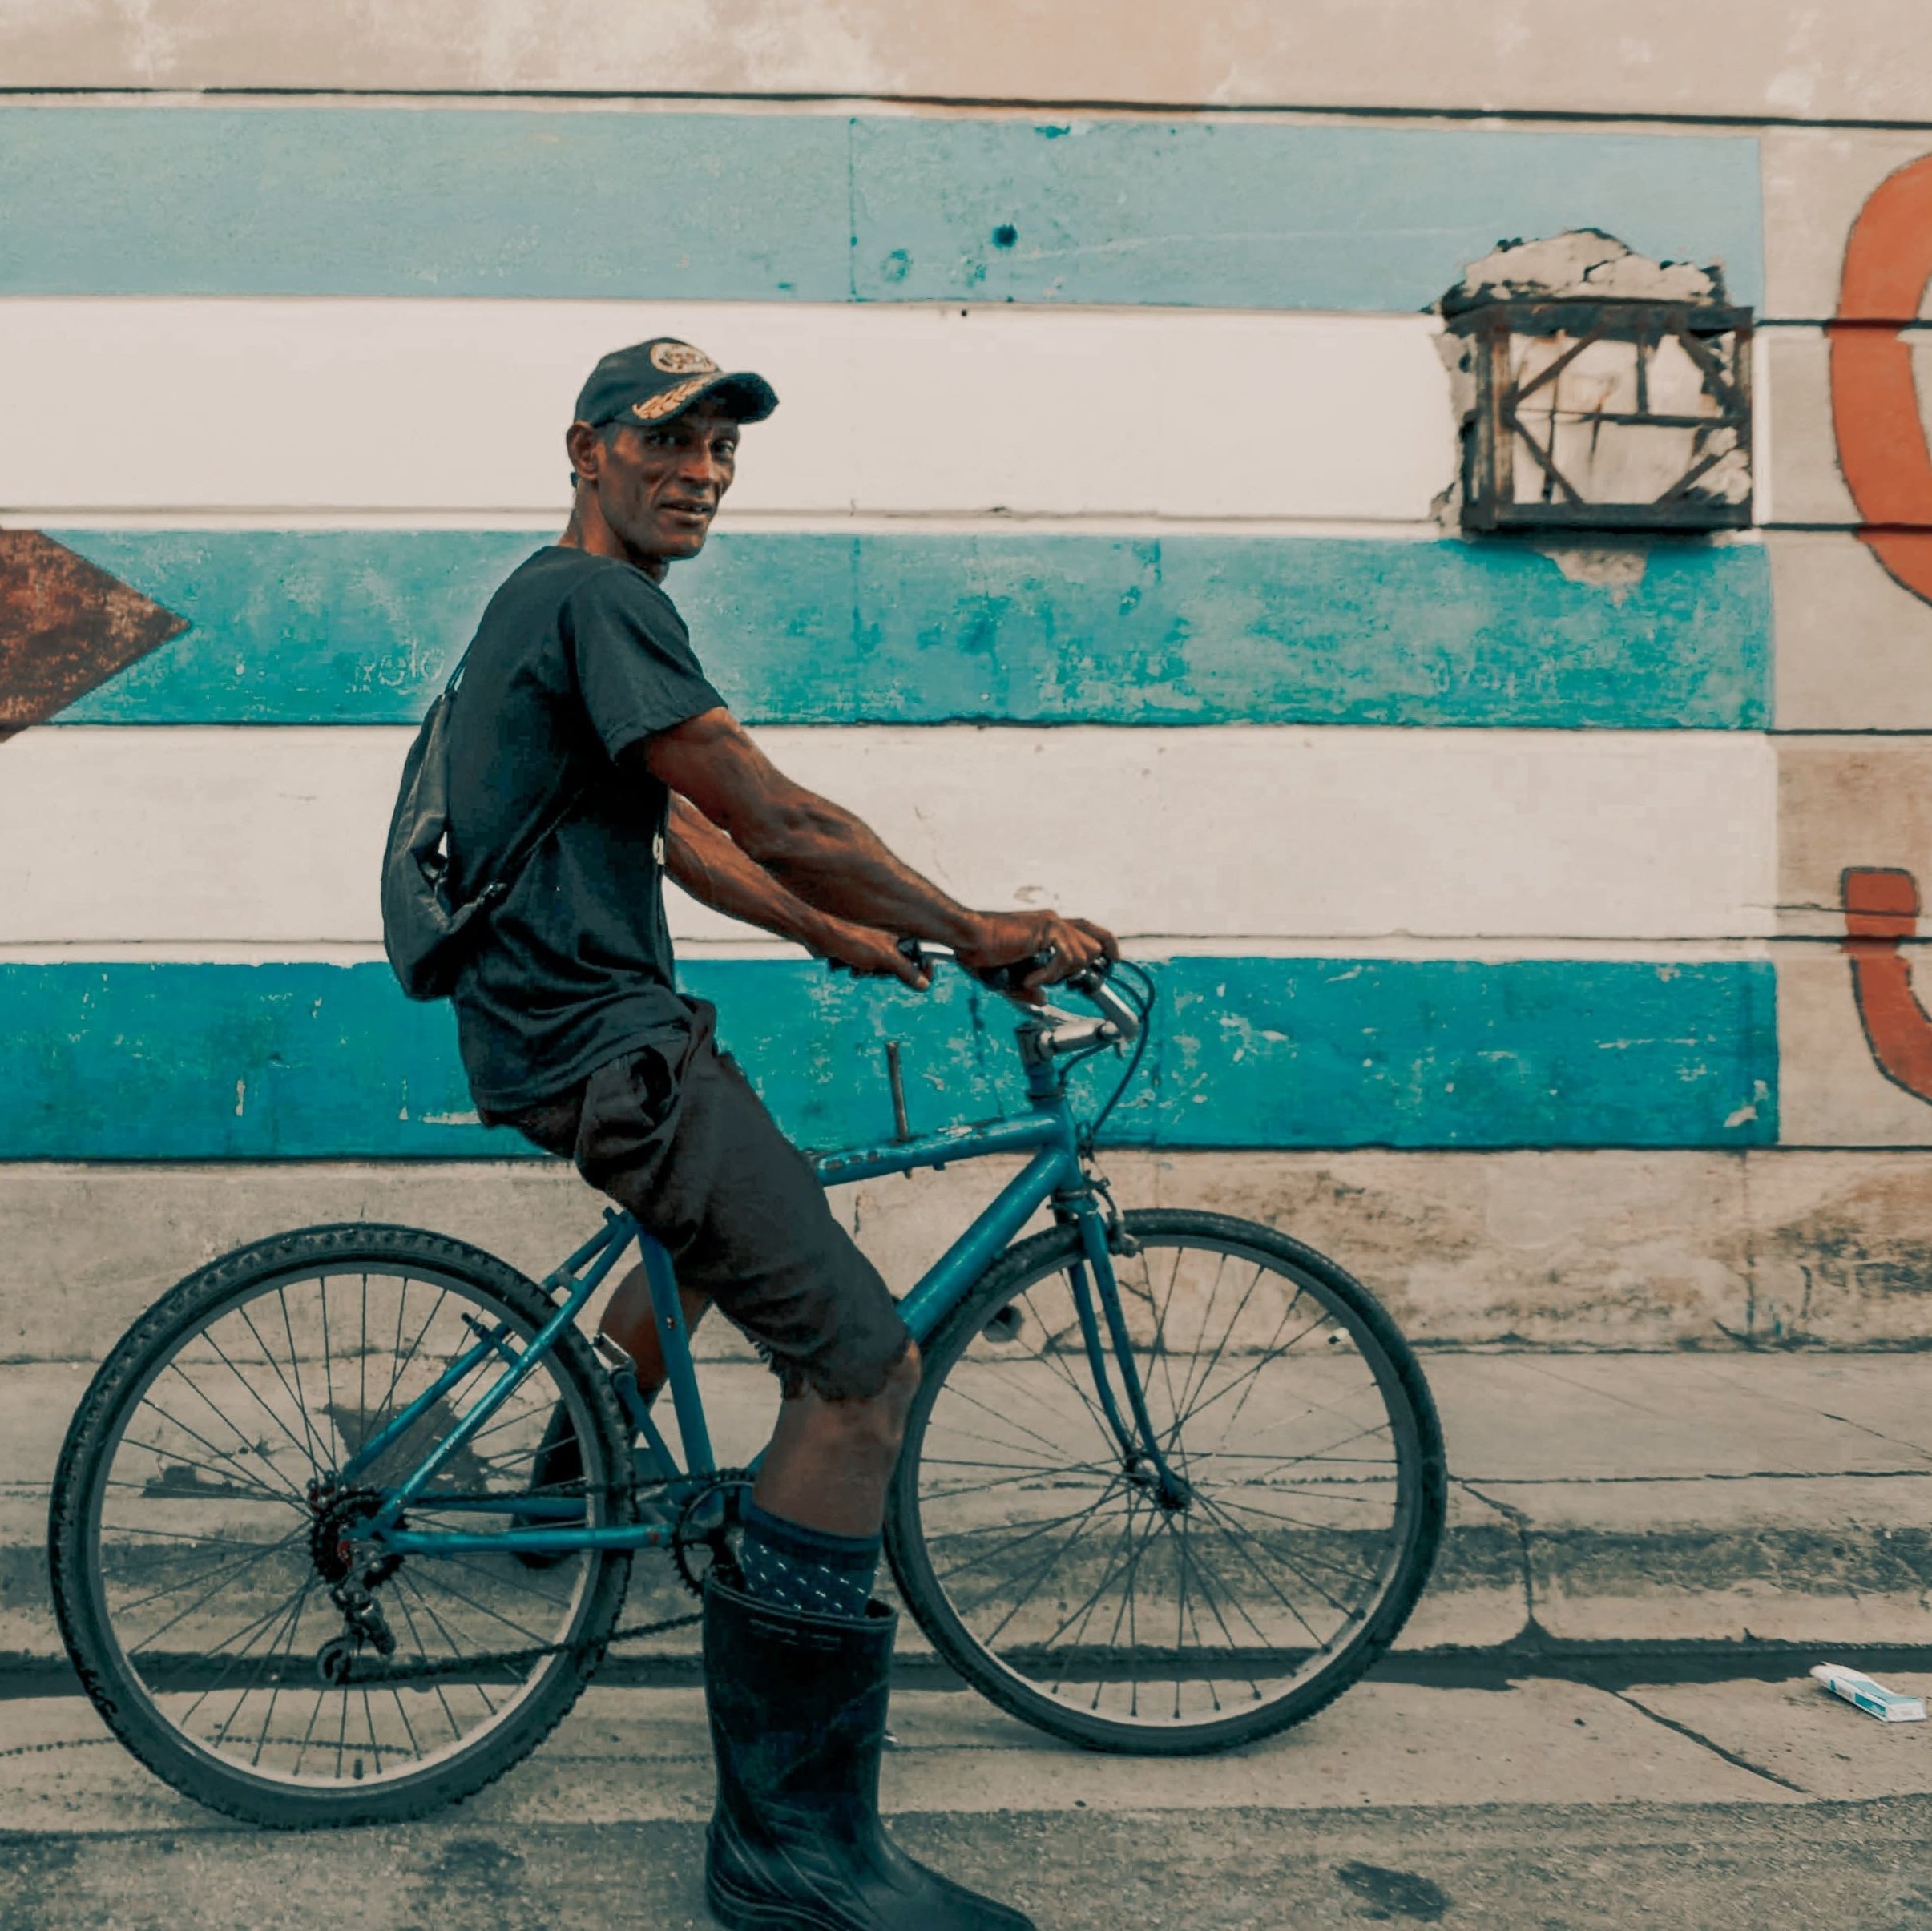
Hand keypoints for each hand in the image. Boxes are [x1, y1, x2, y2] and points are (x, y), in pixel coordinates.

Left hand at [815, 918, 931, 989]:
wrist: (816, 932)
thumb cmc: (849, 937)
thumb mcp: (884, 957)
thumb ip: (906, 970)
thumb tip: (925, 984)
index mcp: (898, 934)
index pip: (921, 953)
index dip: (924, 968)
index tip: (926, 980)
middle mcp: (886, 938)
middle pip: (900, 966)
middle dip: (888, 973)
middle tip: (878, 970)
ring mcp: (871, 946)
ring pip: (881, 970)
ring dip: (871, 974)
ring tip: (860, 968)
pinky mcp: (857, 953)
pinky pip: (866, 970)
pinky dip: (859, 972)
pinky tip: (850, 967)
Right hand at [957, 911, 1118, 999]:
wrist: (967, 939)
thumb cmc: (982, 954)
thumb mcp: (1010, 976)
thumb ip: (1028, 988)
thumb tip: (1043, 1000)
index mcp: (1048, 928)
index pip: (1090, 930)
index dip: (1107, 944)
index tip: (1115, 959)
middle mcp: (1054, 922)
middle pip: (1094, 945)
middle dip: (1080, 969)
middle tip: (1053, 979)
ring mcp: (1052, 923)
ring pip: (1083, 955)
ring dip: (1060, 974)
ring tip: (1032, 976)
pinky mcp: (1047, 928)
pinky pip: (1066, 958)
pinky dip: (1049, 974)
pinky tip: (1030, 977)